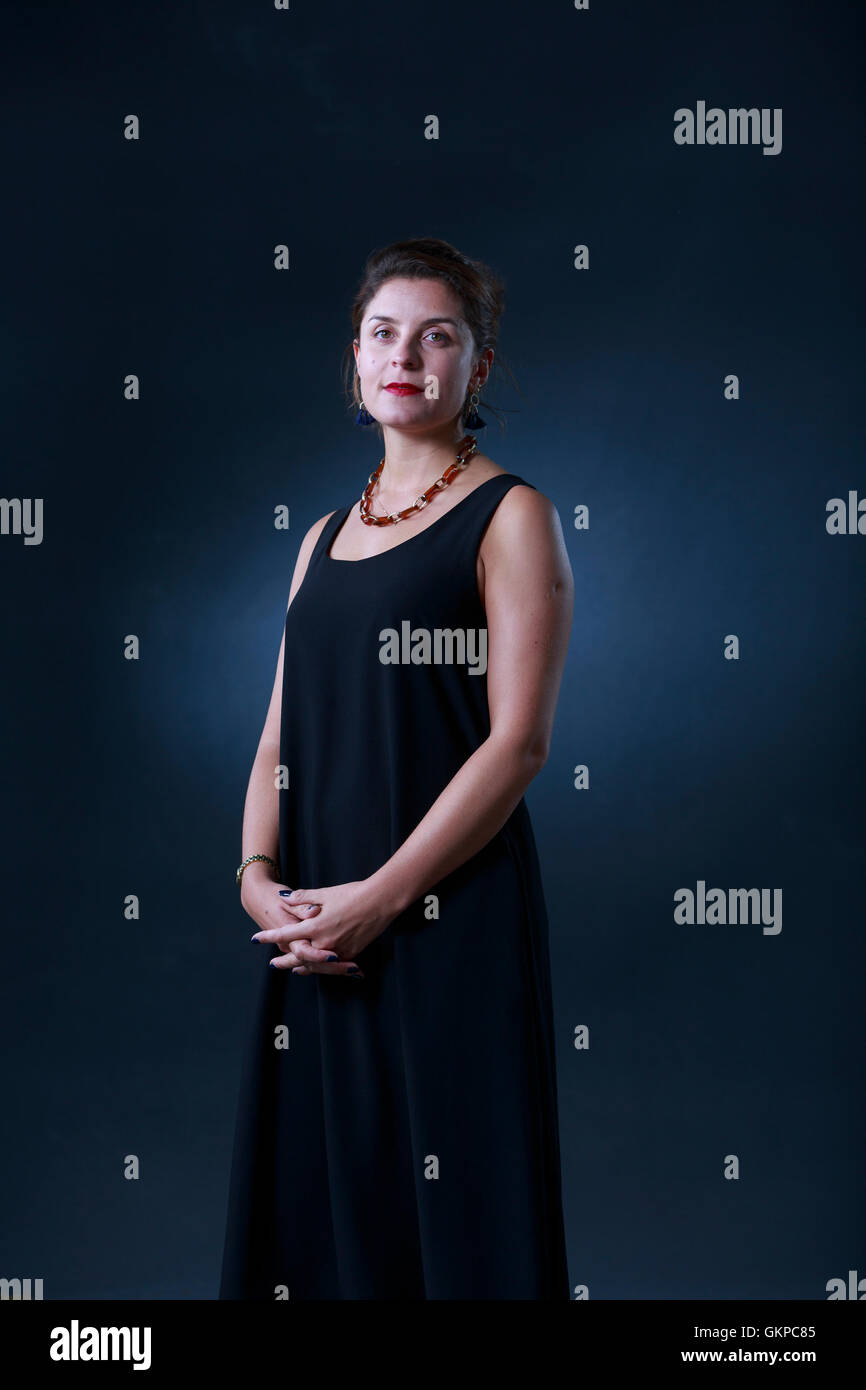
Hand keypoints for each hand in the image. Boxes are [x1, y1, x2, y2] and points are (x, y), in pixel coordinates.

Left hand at [250, 879, 400, 978]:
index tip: (256, 940)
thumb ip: (303, 898)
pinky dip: (320, 967)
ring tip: (292, 969)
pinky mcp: (351, 953)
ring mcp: (338, 950)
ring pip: (314, 964)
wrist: (380, 902)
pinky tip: (316, 967)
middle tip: (273, 964)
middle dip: (284, 961)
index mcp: (315, 925)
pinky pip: (330, 965)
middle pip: (297, 956)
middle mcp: (324, 942)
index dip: (269, 937)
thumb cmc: (353, 893)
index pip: (286, 934)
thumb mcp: (325, 893)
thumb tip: (284, 898)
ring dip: (301, 967)